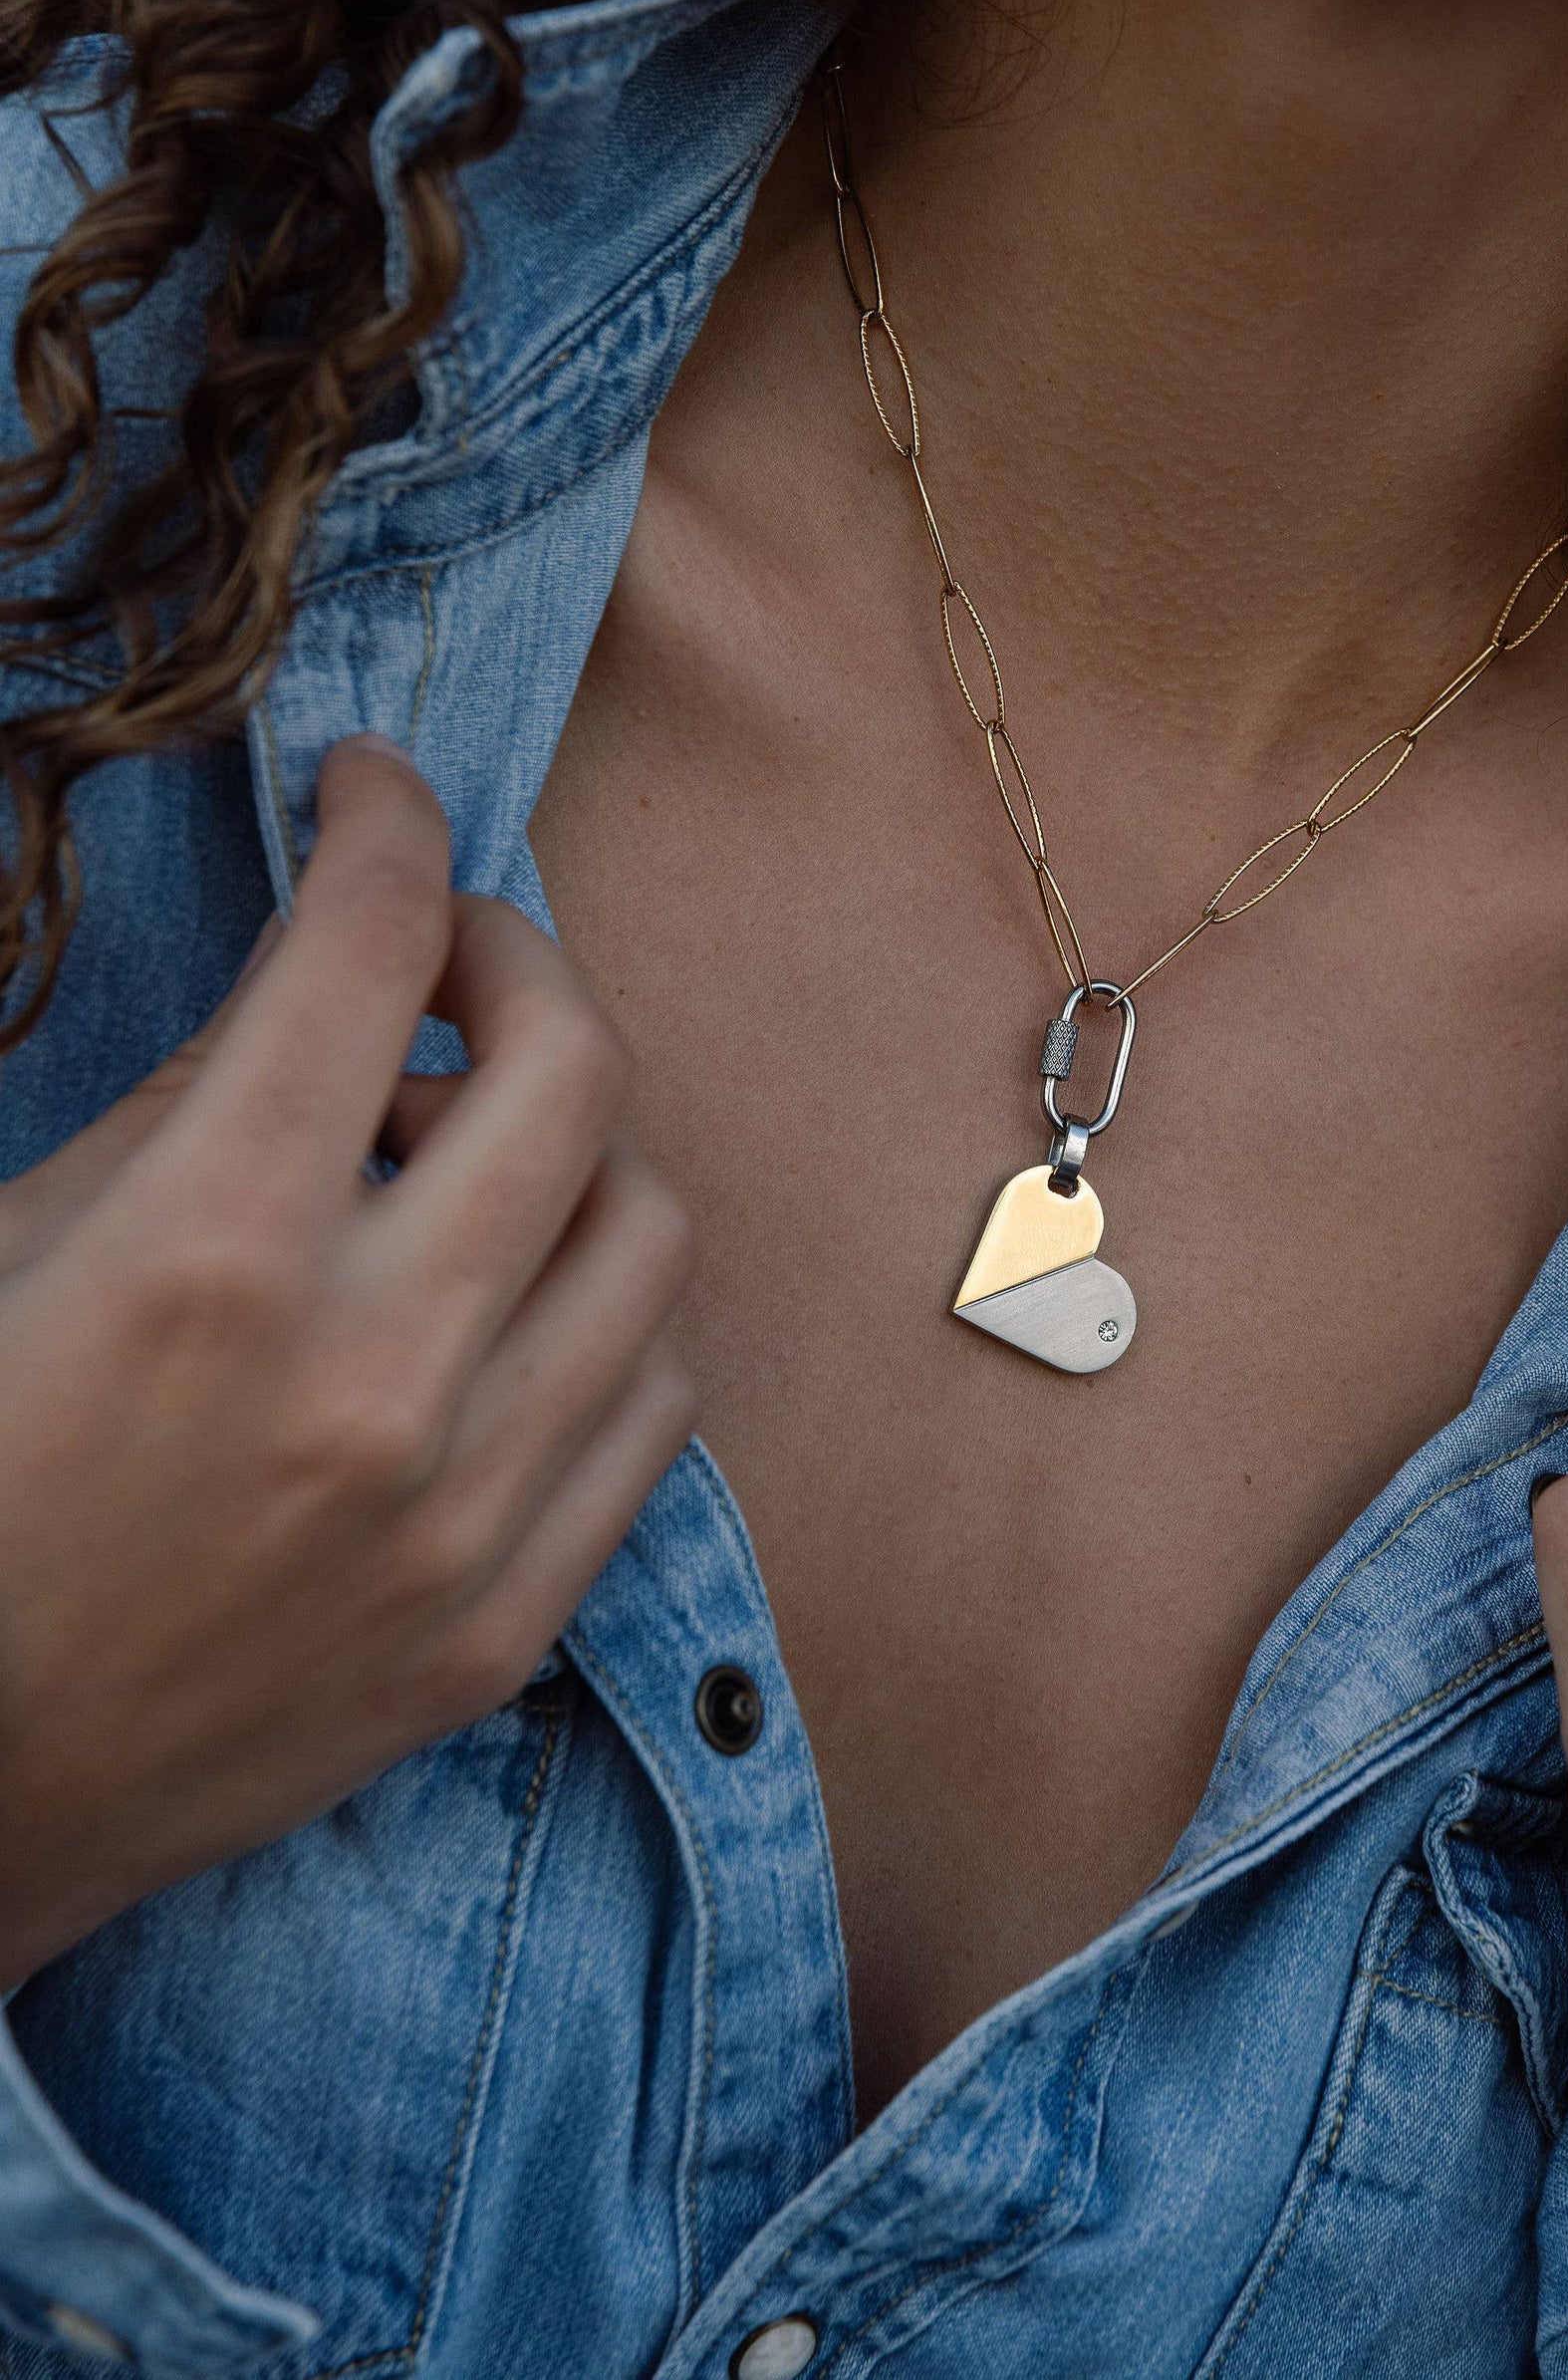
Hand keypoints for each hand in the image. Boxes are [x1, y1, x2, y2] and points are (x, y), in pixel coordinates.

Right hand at [0, 737, 691, 1989]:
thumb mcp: (5, 1246)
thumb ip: (189, 1101)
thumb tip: (332, 985)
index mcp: (206, 1255)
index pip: (374, 949)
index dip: (385, 820)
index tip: (374, 789)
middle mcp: (368, 1378)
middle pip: (572, 1066)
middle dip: (513, 956)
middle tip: (444, 958)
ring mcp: (458, 1515)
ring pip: (649, 1229)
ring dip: (576, 1143)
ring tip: (466, 1149)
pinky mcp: (499, 1624)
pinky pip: (655, 1405)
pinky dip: (604, 1312)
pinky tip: (512, 1300)